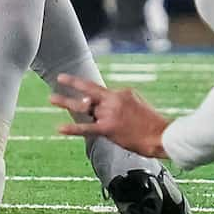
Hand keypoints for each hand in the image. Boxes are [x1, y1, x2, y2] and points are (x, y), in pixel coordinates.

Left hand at [50, 74, 172, 160]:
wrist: (162, 135)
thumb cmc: (153, 123)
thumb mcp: (138, 104)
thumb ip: (121, 103)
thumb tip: (110, 107)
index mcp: (121, 93)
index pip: (102, 91)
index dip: (93, 94)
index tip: (82, 89)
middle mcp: (113, 100)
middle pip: (89, 90)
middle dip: (73, 84)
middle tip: (59, 78)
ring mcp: (109, 113)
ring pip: (84, 107)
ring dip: (66, 102)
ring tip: (51, 98)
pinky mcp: (108, 128)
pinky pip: (86, 128)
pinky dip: (72, 128)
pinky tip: (60, 128)